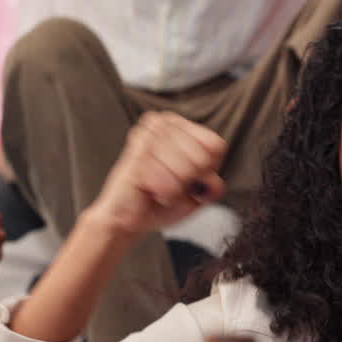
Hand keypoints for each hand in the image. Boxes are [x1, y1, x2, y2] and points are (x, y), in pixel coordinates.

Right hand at [84, 111, 225, 244]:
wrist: (126, 219)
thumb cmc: (159, 202)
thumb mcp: (196, 195)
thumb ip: (211, 187)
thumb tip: (213, 183)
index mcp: (179, 125)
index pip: (215, 145)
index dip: (207, 171)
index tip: (187, 178)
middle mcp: (162, 123)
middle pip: (202, 158)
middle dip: (189, 181)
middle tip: (168, 184)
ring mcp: (147, 135)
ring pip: (187, 170)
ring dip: (174, 189)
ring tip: (157, 187)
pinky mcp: (136, 154)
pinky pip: (168, 181)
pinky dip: (163, 193)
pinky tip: (147, 189)